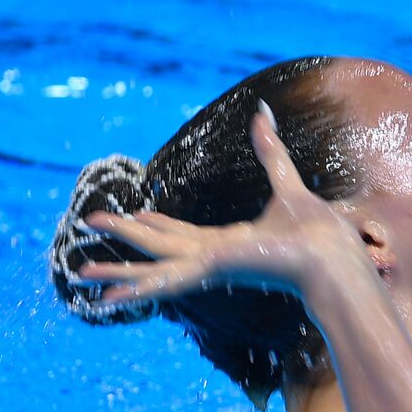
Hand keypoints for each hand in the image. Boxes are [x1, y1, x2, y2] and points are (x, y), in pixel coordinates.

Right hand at [78, 107, 370, 308]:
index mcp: (230, 241)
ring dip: (117, 270)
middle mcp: (215, 257)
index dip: (158, 224)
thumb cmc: (319, 231)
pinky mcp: (211, 271)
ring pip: (152, 266)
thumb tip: (263, 111)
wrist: (331, 255)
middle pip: (160, 247)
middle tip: (91, 224)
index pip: (184, 233)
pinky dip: (134, 290)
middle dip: (125, 239)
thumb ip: (269, 150)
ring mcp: (210, 267)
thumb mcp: (285, 182)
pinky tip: (106, 300)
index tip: (135, 216)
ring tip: (80, 271)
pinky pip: (164, 283)